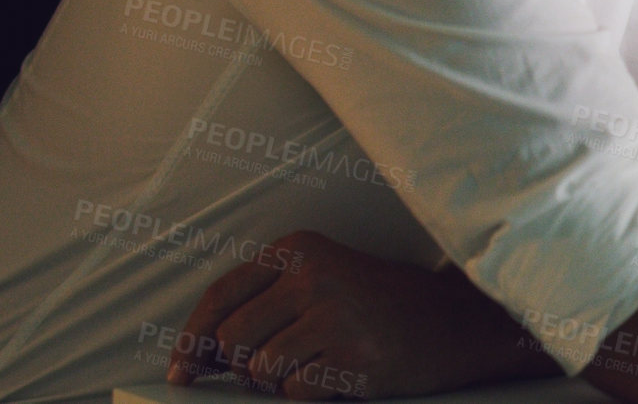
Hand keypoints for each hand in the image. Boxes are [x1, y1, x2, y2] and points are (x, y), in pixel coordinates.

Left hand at [168, 230, 554, 398]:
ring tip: (320, 364)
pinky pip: (294, 393)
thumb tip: (198, 355)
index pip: (221, 296)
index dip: (191, 338)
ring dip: (281, 381)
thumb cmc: (382, 305)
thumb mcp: (325, 279)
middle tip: (278, 367)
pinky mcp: (351, 357)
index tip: (180, 370)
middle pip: (231, 341)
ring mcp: (332, 316)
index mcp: (299, 248)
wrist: (457, 322)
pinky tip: (341, 376)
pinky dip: (310, 395)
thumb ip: (268, 302)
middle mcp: (312, 275)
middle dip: (243, 366)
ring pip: (260, 371)